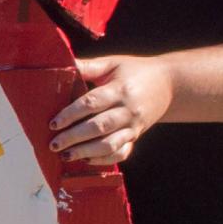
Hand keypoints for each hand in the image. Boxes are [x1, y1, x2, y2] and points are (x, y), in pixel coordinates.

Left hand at [50, 54, 174, 165]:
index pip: (92, 103)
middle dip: (74, 137)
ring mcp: (133, 127)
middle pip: (99, 127)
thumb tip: (61, 64)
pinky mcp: (136, 137)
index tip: (53, 123)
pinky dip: (103, 160)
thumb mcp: (113, 64)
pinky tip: (86, 159)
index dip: (71, 114)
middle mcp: (128, 110)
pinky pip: (121, 154)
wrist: (169, 85)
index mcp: (120, 89)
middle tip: (54, 144)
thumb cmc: (135, 71)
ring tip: (66, 155)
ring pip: (109, 145)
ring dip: (86, 152)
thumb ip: (88, 66)